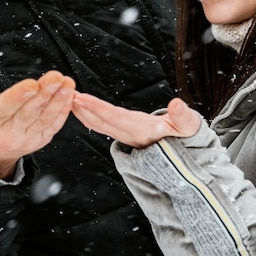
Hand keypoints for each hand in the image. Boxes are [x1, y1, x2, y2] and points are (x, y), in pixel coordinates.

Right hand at [0, 71, 74, 178]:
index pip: (3, 109)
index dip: (18, 97)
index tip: (32, 84)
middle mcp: (7, 134)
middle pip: (28, 113)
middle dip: (44, 94)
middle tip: (57, 76)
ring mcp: (25, 139)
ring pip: (44, 118)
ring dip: (58, 99)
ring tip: (67, 80)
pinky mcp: (39, 139)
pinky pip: (54, 124)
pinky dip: (64, 109)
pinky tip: (71, 91)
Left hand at [72, 93, 200, 147]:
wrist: (184, 160)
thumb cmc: (186, 138)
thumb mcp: (189, 127)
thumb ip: (183, 117)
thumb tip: (176, 104)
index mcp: (142, 130)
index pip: (115, 118)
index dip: (98, 108)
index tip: (81, 99)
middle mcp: (130, 135)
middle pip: (102, 122)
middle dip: (83, 109)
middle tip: (66, 95)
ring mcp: (125, 136)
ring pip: (99, 125)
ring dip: (83, 112)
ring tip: (68, 99)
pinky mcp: (124, 134)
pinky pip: (102, 125)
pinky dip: (90, 115)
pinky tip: (80, 107)